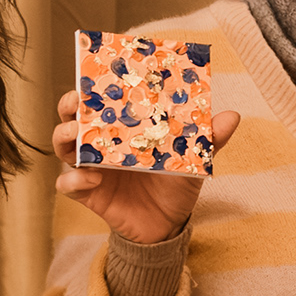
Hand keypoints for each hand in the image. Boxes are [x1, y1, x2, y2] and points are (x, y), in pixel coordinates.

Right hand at [49, 84, 240, 245]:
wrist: (167, 225)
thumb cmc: (176, 184)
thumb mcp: (193, 160)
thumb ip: (209, 139)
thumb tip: (233, 116)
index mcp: (123, 127)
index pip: (102, 99)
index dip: (93, 84)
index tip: (95, 70)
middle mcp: (101, 143)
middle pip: (72, 115)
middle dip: (69, 104)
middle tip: (76, 100)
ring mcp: (90, 167)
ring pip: (62, 145)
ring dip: (63, 136)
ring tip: (76, 135)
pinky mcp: (87, 193)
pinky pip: (68, 185)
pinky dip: (73, 180)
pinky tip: (90, 178)